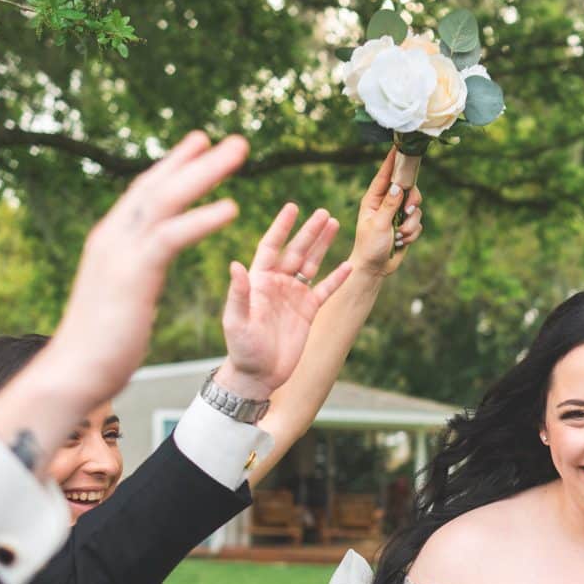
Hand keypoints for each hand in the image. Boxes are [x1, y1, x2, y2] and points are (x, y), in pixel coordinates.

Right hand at [36, 131, 249, 406]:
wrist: (76, 369)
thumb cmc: (100, 340)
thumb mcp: (119, 293)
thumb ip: (132, 270)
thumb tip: (142, 265)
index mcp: (112, 239)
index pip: (146, 192)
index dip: (174, 166)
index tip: (200, 142)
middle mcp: (114, 236)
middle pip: (159, 185)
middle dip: (196, 159)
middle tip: (234, 140)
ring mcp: (120, 251)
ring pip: (167, 199)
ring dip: (205, 173)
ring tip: (240, 154)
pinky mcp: (132, 273)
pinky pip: (172, 237)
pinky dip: (201, 219)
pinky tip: (231, 207)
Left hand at [213, 201, 352, 399]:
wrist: (258, 375)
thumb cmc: (242, 349)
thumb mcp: (236, 322)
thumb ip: (238, 294)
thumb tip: (235, 265)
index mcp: (258, 281)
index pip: (271, 246)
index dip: (281, 227)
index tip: (292, 208)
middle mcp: (277, 283)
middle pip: (296, 251)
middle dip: (309, 231)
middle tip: (323, 213)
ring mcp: (294, 296)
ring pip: (311, 264)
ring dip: (322, 245)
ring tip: (334, 224)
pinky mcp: (308, 311)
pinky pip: (325, 290)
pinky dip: (337, 278)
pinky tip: (349, 265)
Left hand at [349, 148, 425, 282]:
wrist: (375, 268)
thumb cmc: (369, 246)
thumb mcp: (378, 224)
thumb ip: (390, 205)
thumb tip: (399, 186)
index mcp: (374, 198)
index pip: (386, 174)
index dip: (394, 161)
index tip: (401, 147)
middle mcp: (386, 203)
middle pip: (408, 189)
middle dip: (412, 201)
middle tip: (407, 211)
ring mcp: (396, 214)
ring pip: (416, 208)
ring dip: (410, 224)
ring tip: (399, 235)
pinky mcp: (405, 226)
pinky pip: (418, 223)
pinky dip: (412, 233)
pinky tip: (401, 241)